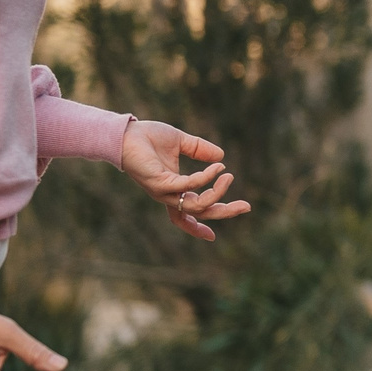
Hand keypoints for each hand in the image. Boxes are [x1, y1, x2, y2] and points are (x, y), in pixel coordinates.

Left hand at [119, 120, 252, 241]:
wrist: (125, 132)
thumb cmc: (148, 137)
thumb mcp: (181, 142)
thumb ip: (199, 149)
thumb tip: (221, 156)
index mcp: (171, 190)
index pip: (185, 216)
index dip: (198, 228)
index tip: (212, 237)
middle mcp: (167, 195)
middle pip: (199, 214)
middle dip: (224, 213)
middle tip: (246, 206)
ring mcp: (163, 192)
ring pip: (196, 205)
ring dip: (217, 193)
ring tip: (228, 176)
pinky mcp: (160, 183)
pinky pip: (189, 186)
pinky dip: (206, 178)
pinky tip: (217, 168)